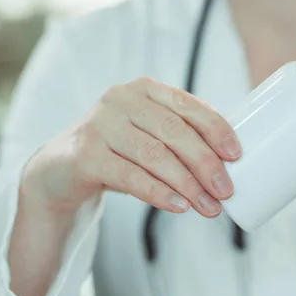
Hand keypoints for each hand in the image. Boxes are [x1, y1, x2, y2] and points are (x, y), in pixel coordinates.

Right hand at [21, 77, 241, 217]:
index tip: (236, 155)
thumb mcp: (148, 134)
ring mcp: (100, 124)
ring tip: (208, 206)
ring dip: (187, 184)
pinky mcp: (85, 153)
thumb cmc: (117, 151)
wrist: (60, 169)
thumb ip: (179, 137)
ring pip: (155, 155)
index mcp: (144, 89)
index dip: (216, 129)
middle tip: (226, 190)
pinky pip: (130, 176)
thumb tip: (226, 163)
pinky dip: (159, 193)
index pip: (188, 105)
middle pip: (174, 131)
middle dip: (206, 163)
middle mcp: (121, 99)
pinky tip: (179, 206)